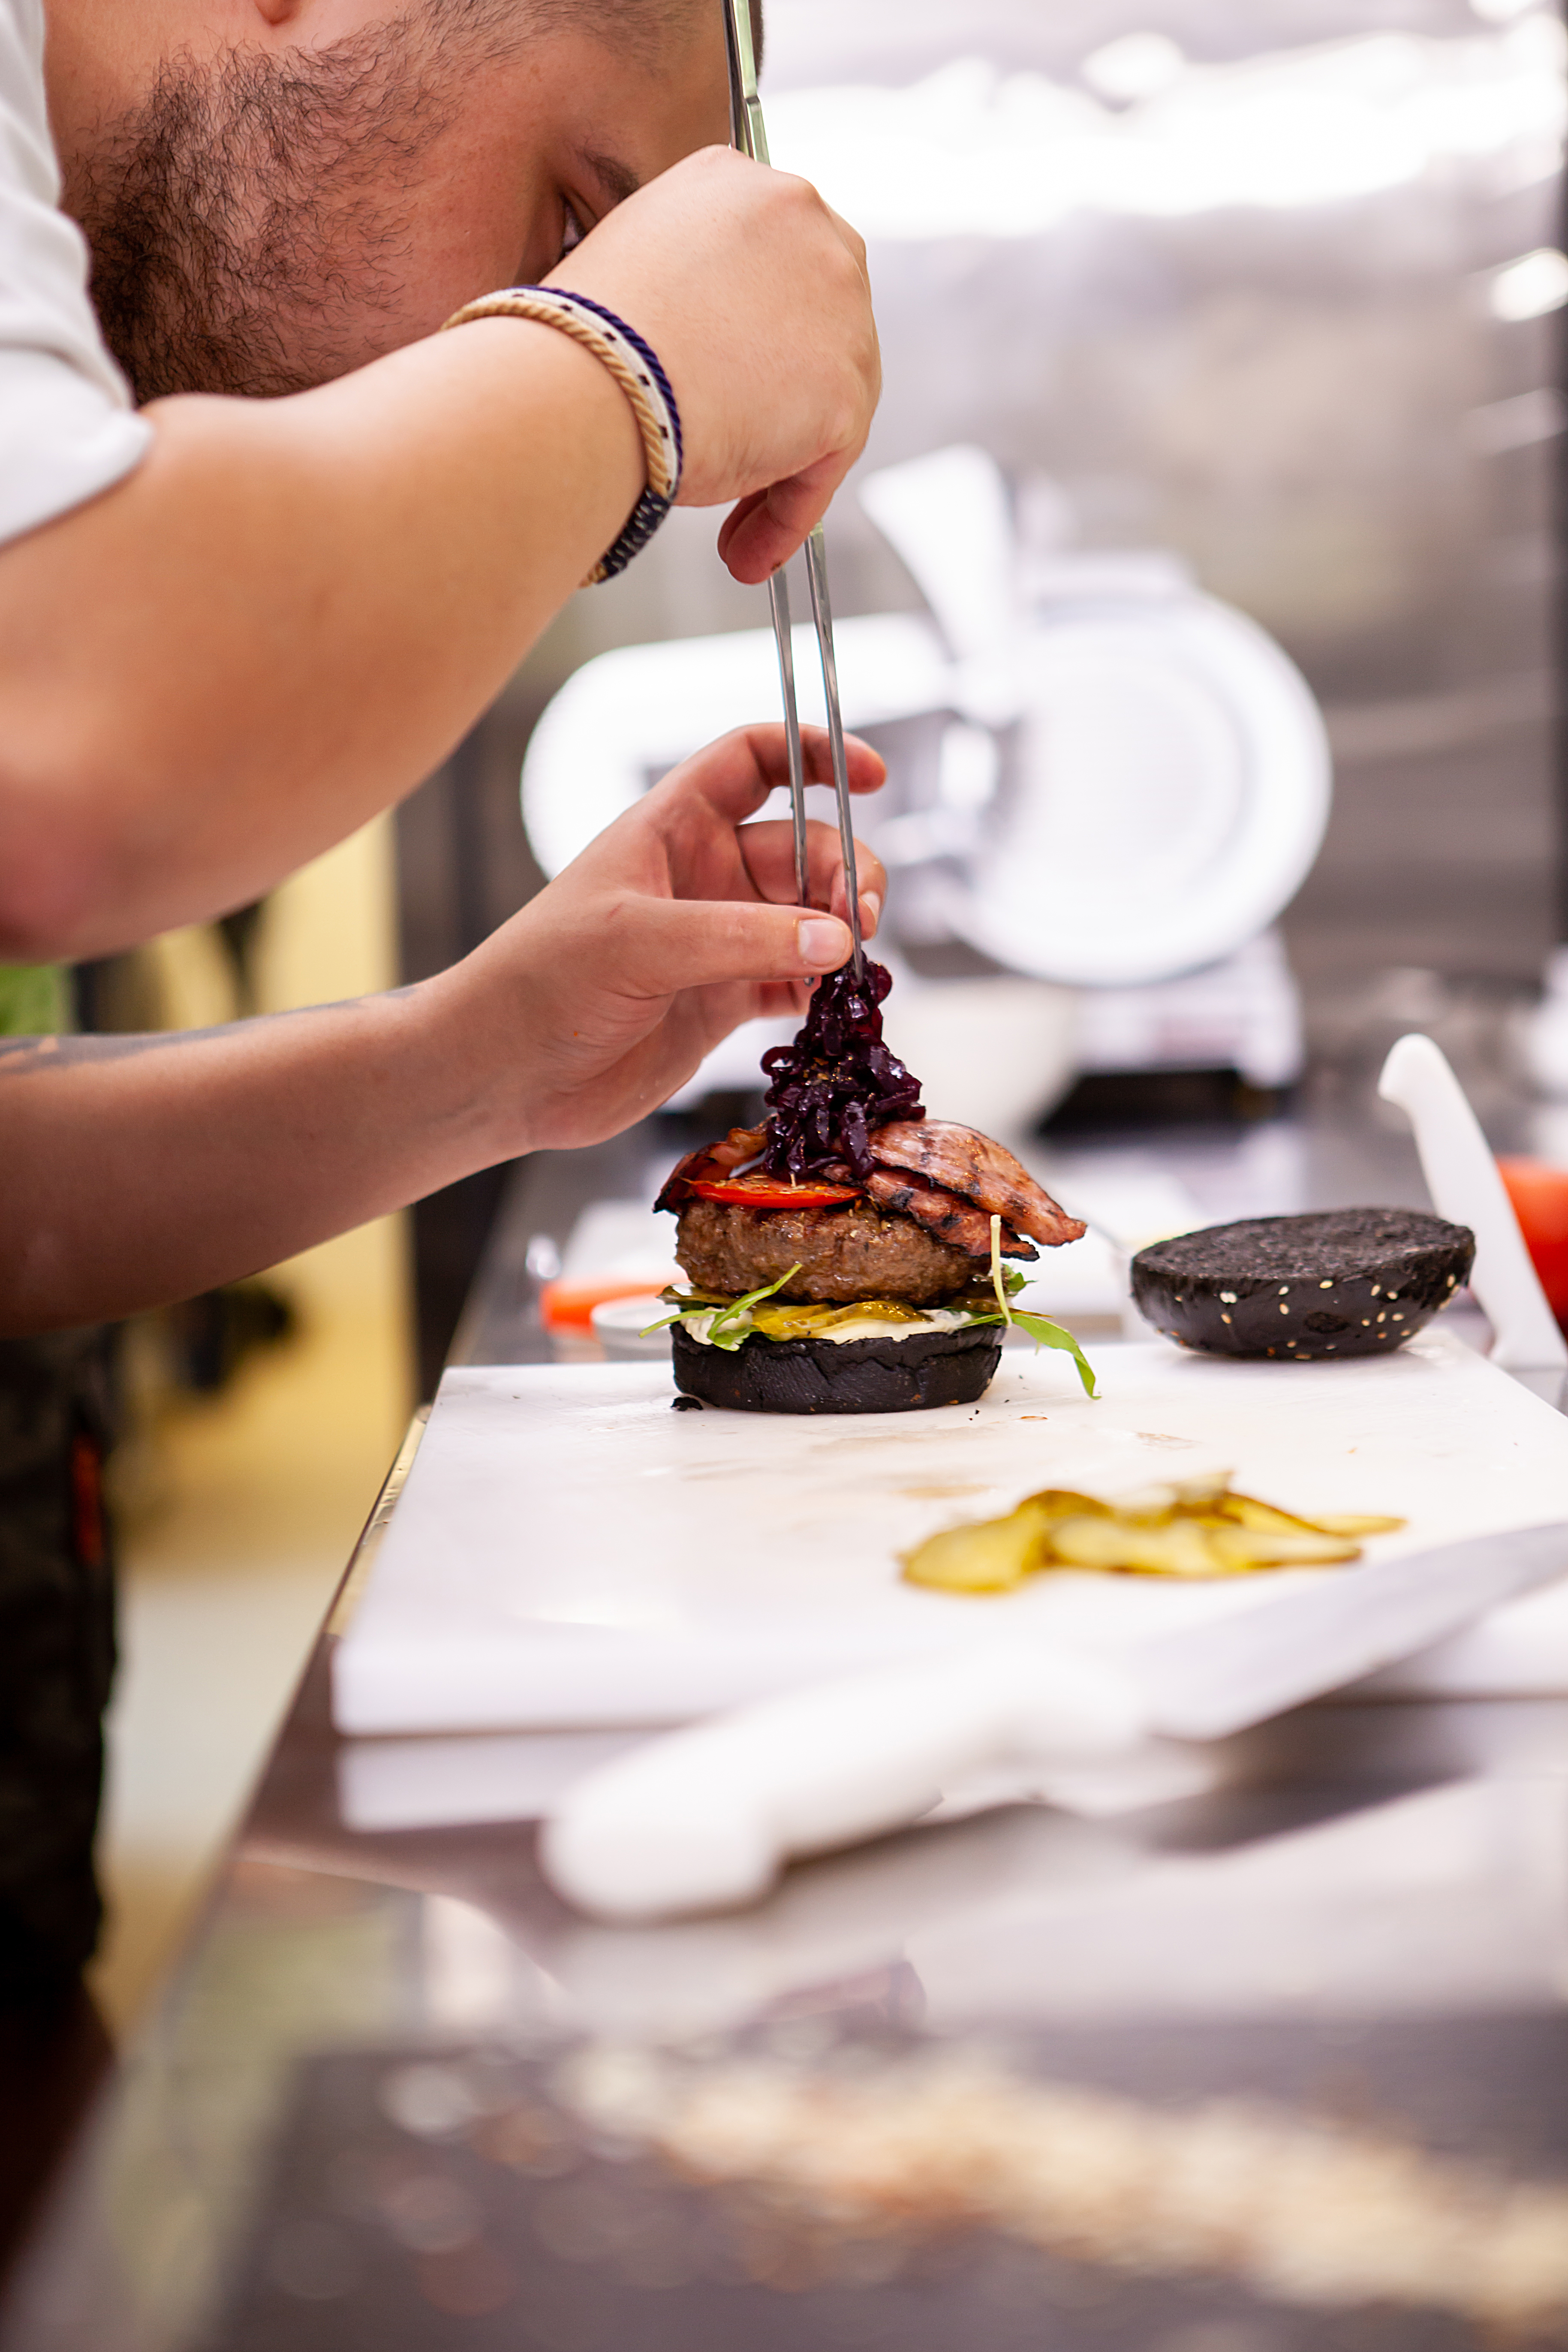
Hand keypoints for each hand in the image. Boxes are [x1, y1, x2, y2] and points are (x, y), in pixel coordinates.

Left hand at [435, 724, 886, 1155]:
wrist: (502, 1075)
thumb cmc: (541, 983)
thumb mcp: (637, 942)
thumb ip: (740, 938)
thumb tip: (836, 940)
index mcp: (671, 829)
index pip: (753, 761)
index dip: (812, 752)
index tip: (872, 774)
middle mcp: (702, 877)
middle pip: (804, 847)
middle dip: (844, 872)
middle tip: (863, 920)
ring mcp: (718, 941)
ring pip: (811, 918)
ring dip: (844, 935)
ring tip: (853, 968)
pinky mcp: (725, 1002)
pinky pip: (798, 983)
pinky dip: (825, 991)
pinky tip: (831, 1005)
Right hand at [549, 148, 879, 582]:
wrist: (583, 384)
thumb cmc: (577, 344)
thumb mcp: (629, 277)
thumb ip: (684, 294)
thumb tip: (700, 359)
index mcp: (739, 180)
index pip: (775, 265)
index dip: (757, 339)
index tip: (728, 391)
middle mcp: (804, 221)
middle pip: (819, 327)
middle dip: (781, 402)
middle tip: (737, 462)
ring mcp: (837, 307)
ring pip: (828, 401)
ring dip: (782, 469)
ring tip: (730, 532)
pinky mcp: (845, 391)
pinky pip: (823, 468)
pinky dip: (787, 515)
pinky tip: (744, 551)